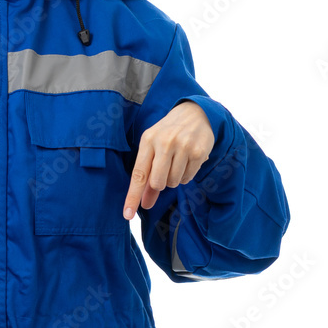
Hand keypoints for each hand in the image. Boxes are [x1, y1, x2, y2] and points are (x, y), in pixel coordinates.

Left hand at [123, 101, 213, 219]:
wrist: (195, 113)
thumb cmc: (168, 133)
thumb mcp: (153, 148)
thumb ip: (147, 175)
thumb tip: (144, 203)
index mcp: (148, 140)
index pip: (138, 174)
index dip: (133, 196)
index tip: (128, 215)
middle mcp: (165, 142)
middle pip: (158, 183)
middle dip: (159, 184)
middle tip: (164, 170)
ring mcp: (183, 147)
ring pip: (174, 182)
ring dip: (174, 179)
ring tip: (177, 161)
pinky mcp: (199, 152)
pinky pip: (188, 178)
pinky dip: (186, 175)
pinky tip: (187, 160)